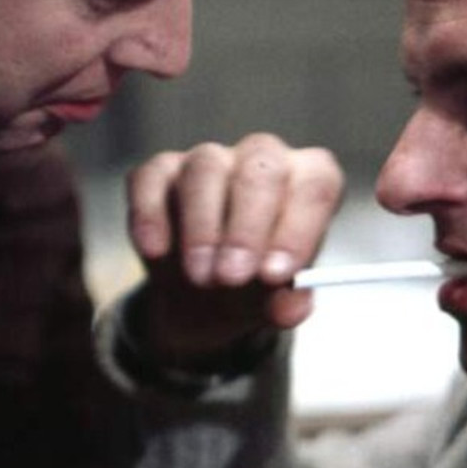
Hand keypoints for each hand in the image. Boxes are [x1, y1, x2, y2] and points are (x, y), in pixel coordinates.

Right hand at [126, 134, 344, 369]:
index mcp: (310, 181)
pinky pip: (152, 179)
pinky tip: (155, 251)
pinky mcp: (161, 171)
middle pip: (261, 168)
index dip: (298, 228)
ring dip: (202, 226)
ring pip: (206, 168)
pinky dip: (151, 214)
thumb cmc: (256, 286)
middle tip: (232, 277)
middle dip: (246, 227)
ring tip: (200, 278)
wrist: (205, 298)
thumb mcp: (276, 302)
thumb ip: (288, 303)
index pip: (316, 186)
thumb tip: (290, 308)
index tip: (276, 275)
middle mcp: (263, 159)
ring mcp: (210, 159)